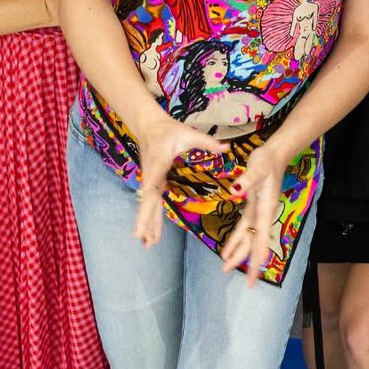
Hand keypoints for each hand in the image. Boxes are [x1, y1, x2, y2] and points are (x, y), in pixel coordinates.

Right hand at [133, 117, 224, 247]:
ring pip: (148, 204)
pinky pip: (151, 202)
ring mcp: (150, 179)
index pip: (152, 186)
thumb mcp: (188, 133)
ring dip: (148, 223)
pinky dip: (150, 217)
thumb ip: (207, 142)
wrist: (149, 124)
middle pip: (147, 200)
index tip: (145, 210)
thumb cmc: (168, 129)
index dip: (148, 202)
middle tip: (141, 238)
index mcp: (159, 163)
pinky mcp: (152, 182)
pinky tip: (150, 234)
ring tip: (147, 244)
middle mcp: (151, 175)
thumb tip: (227, 147)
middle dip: (144, 218)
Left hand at [220, 140, 285, 286]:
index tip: (257, 272)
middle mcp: (263, 215)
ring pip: (248, 239)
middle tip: (249, 285)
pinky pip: (244, 229)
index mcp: (266, 209)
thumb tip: (235, 192)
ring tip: (226, 268)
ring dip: (238, 253)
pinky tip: (226, 250)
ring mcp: (258, 213)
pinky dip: (235, 240)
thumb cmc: (266, 161)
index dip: (259, 255)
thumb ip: (246, 181)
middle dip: (250, 263)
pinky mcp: (252, 208)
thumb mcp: (256, 169)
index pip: (262, 237)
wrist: (272, 154)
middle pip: (256, 243)